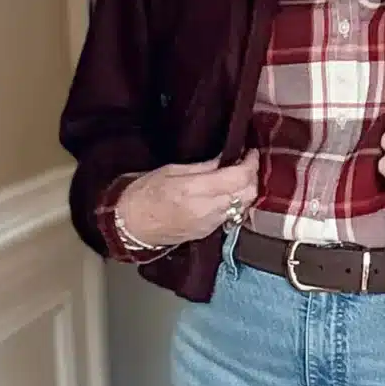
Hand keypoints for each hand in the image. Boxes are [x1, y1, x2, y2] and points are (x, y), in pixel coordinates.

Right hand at [115, 153, 257, 247]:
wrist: (132, 226)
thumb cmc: (144, 194)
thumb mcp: (171, 170)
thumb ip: (203, 167)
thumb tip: (225, 159)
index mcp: (195, 190)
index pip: (238, 178)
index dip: (250, 163)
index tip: (251, 152)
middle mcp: (207, 209)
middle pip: (248, 194)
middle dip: (252, 176)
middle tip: (246, 163)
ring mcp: (210, 224)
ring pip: (243, 206)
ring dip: (246, 190)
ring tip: (238, 176)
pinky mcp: (209, 232)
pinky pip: (232, 216)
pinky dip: (236, 202)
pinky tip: (228, 193)